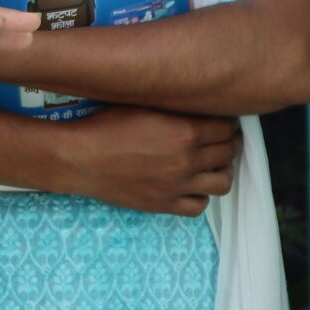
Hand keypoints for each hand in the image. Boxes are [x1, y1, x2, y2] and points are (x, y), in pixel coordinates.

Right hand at [48, 105, 238, 215]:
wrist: (80, 158)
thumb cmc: (106, 126)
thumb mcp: (144, 104)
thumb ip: (175, 106)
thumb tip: (198, 103)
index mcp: (184, 132)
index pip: (226, 127)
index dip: (228, 121)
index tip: (223, 120)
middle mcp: (186, 161)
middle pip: (228, 152)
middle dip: (229, 142)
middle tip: (221, 137)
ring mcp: (177, 186)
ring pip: (222, 182)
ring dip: (222, 169)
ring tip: (212, 162)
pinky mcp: (164, 204)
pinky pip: (199, 206)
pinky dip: (201, 195)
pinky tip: (192, 183)